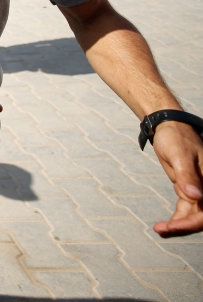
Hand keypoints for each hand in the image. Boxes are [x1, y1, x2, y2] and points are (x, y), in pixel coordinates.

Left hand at [151, 121, 202, 236]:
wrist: (169, 127)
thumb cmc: (176, 138)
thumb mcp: (180, 156)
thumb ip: (188, 176)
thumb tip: (196, 197)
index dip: (194, 222)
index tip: (174, 226)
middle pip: (202, 216)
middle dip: (184, 226)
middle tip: (162, 230)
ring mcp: (200, 190)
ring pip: (194, 215)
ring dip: (179, 225)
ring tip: (159, 230)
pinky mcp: (190, 189)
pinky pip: (186, 209)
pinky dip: (176, 219)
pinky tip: (162, 227)